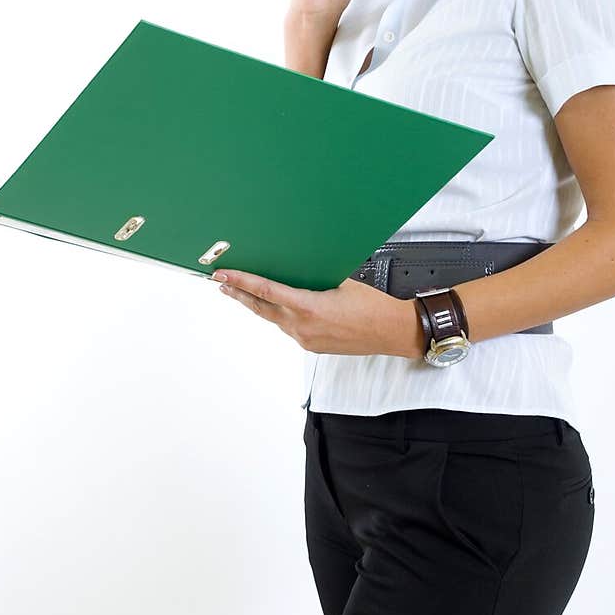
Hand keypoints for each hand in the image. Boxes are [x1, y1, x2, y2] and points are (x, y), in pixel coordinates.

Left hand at [211, 268, 424, 359]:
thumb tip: (297, 268)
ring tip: (242, 294)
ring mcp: (306, 339)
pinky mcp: (313, 346)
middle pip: (261, 308)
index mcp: (308, 308)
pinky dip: (278, 316)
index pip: (265, 291)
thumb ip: (314, 278)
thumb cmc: (374, 306)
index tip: (223, 275)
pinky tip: (276, 308)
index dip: (241, 281)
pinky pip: (288, 328)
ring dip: (258, 305)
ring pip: (274, 319)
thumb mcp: (342, 281)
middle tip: (221, 283)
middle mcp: (303, 327)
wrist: (393, 332)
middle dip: (239, 294)